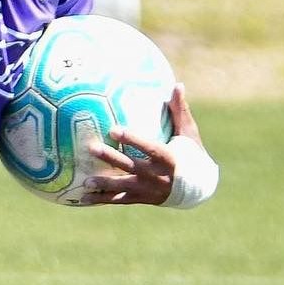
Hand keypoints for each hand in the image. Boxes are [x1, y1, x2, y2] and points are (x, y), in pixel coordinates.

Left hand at [81, 84, 202, 205]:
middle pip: (131, 166)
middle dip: (111, 158)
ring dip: (104, 184)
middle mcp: (157, 176)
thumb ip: (180, 111)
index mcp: (168, 158)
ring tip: (85, 182)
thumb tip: (178, 84)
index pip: (148, 147)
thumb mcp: (189, 134)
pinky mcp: (142, 198)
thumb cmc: (192, 155)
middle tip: (92, 148)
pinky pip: (120, 200)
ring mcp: (149, 190)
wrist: (199, 188)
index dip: (131, 139)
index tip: (113, 129)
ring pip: (123, 187)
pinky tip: (85, 198)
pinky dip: (103, 199)